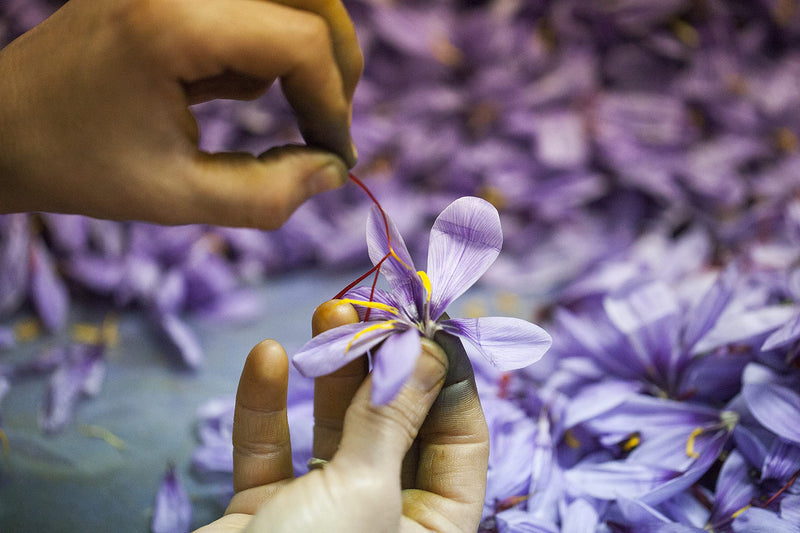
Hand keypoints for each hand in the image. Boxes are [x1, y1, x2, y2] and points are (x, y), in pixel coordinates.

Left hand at [0, 0, 360, 227]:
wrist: (3, 127)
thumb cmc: (78, 164)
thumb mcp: (175, 197)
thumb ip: (266, 196)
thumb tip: (333, 171)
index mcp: (171, 22)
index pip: (299, 40)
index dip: (332, 102)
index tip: (335, 154)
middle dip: (334, 64)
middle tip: (329, 125)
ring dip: (303, 50)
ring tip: (281, 109)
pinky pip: (253, 2)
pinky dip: (266, 41)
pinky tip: (231, 86)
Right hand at [197, 300, 489, 531]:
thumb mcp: (363, 492)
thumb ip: (391, 419)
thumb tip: (432, 352)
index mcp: (433, 529)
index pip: (460, 441)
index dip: (449, 380)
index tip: (430, 323)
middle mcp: (385, 520)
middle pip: (395, 424)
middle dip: (382, 363)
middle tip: (371, 304)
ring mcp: (323, 515)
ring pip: (334, 429)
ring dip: (329, 371)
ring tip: (330, 310)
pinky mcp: (265, 514)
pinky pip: (272, 453)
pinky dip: (266, 407)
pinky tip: (265, 357)